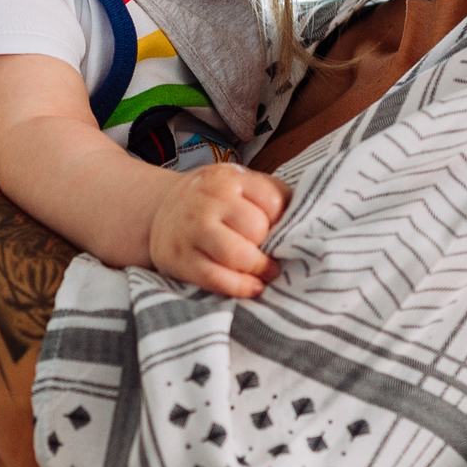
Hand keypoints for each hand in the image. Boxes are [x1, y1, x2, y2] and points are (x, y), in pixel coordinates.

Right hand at [150, 163, 290, 299]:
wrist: (157, 212)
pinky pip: (218, 279)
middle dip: (269, 245)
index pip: (272, 201)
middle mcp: (209, 201)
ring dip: (260, 268)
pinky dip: (241, 287)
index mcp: (228, 179)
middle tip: (272, 252)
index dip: (282, 220)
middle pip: (257, 229)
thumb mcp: (237, 183)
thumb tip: (308, 219)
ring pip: (238, 255)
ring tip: (268, 271)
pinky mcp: (182, 260)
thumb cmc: (210, 201)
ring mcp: (193, 231)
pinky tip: (254, 287)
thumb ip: (269, 194)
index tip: (280, 230)